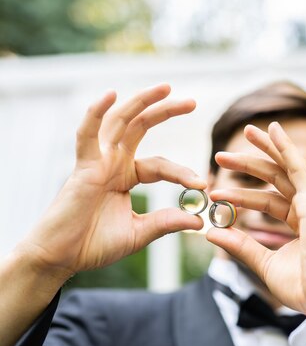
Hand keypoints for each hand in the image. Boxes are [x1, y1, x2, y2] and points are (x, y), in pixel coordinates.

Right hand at [14, 84, 205, 280]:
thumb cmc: (94, 244)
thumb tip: (199, 220)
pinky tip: (110, 95)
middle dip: (166, 111)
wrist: (62, 258)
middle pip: (142, 127)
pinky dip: (96, 113)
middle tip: (193, 101)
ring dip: (142, 102)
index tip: (204, 185)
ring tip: (166, 88)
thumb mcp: (139, 233)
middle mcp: (113, 163)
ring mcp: (98, 162)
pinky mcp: (83, 167)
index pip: (162, 166)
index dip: (183, 173)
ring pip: (121, 122)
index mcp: (126, 176)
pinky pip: (86, 135)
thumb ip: (166, 222)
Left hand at [205, 122, 305, 313]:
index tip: (219, 190)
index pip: (270, 199)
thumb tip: (211, 231)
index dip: (244, 193)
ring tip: (244, 132)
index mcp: (301, 223)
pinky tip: (273, 131)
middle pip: (277, 177)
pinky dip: (285, 148)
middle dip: (250, 163)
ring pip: (286, 167)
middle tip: (222, 155)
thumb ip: (241, 245)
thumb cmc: (304, 287)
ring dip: (265, 148)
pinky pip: (298, 168)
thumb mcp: (264, 264)